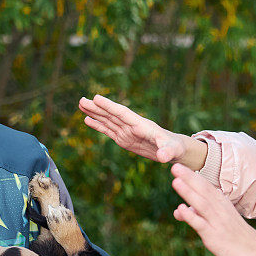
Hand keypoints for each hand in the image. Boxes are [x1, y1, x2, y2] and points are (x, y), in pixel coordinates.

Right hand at [78, 95, 207, 168]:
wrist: (174, 149)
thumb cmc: (175, 147)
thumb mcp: (173, 150)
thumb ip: (167, 151)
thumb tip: (163, 157)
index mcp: (141, 125)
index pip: (123, 113)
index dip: (110, 106)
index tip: (96, 98)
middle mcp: (132, 126)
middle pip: (112, 114)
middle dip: (97, 107)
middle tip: (81, 99)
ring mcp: (127, 132)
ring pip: (108, 120)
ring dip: (94, 113)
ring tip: (81, 104)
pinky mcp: (124, 139)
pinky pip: (109, 130)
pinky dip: (98, 125)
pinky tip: (87, 120)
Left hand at [170, 164, 255, 255]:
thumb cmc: (235, 236)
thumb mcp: (216, 222)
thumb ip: (197, 214)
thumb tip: (179, 209)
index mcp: (222, 204)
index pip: (205, 187)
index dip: (192, 176)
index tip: (179, 165)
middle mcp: (220, 210)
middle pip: (204, 191)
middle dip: (189, 178)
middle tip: (175, 166)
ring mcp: (218, 222)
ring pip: (202, 204)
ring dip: (188, 192)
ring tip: (175, 181)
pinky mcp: (215, 236)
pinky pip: (202, 224)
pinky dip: (191, 216)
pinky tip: (180, 209)